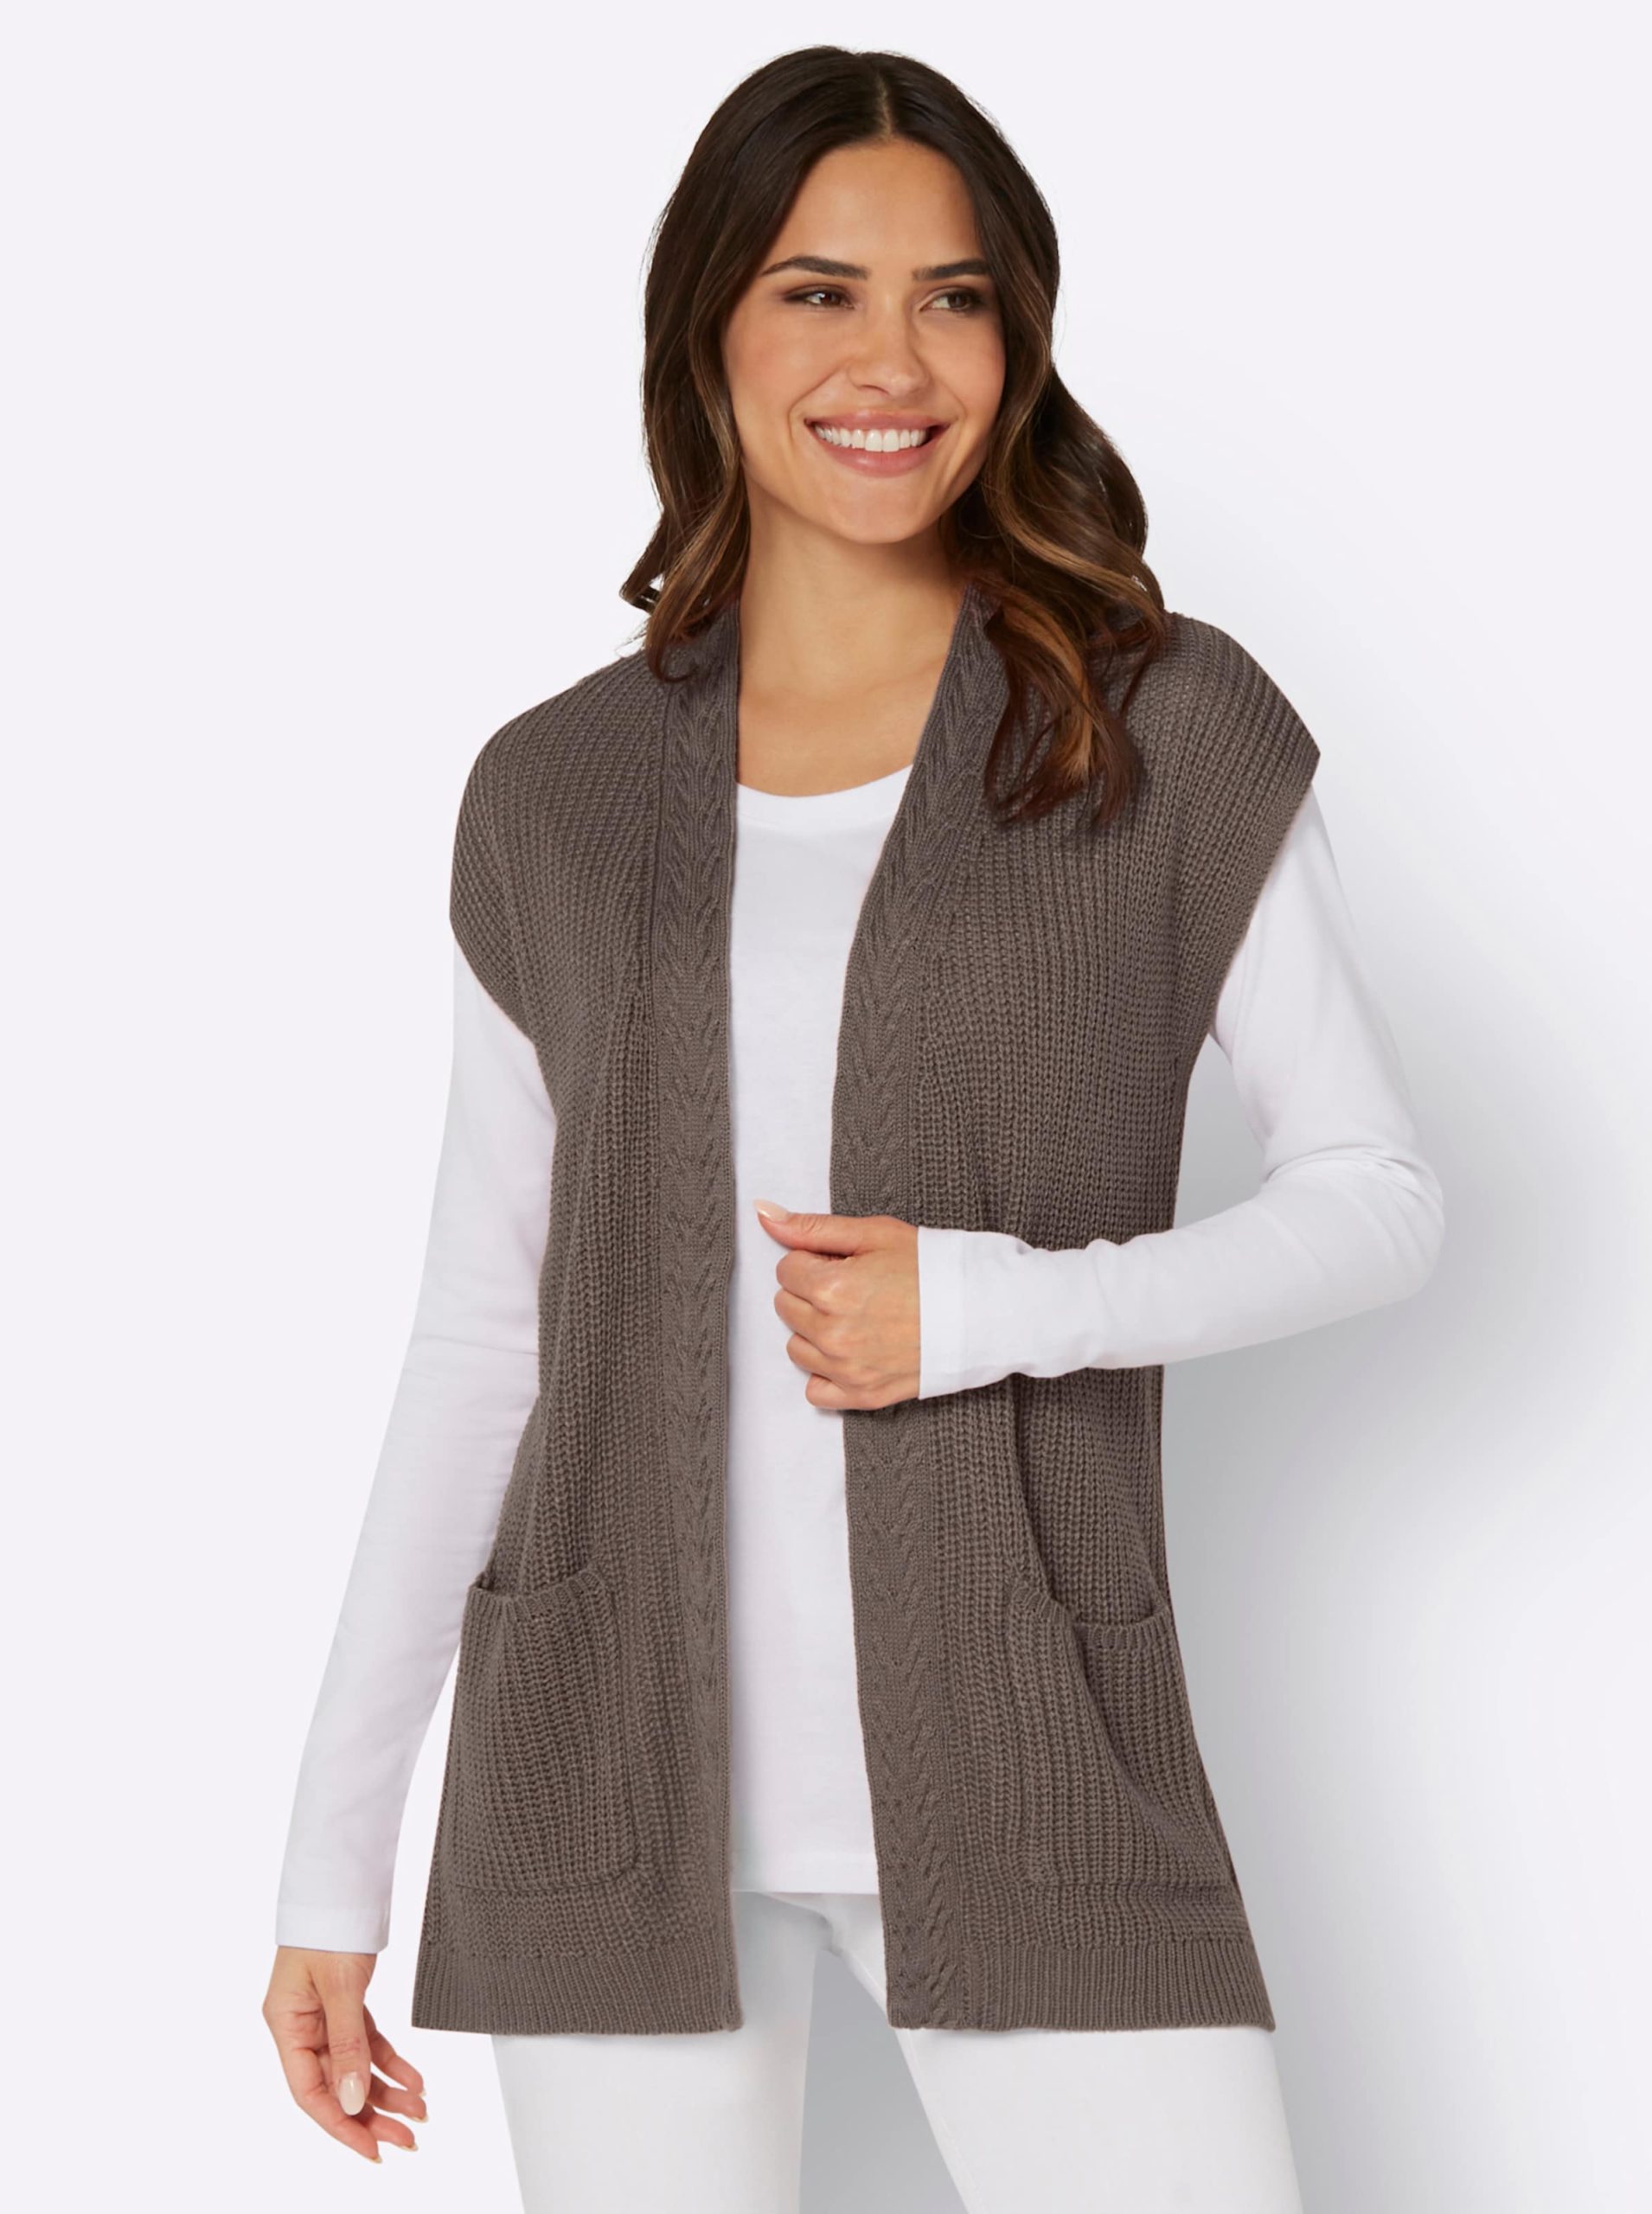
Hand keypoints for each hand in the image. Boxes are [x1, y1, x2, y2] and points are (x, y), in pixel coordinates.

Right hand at [264, 1945, 426, 2161]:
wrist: (342, 1880)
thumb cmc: (330, 1925)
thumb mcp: (340, 1988)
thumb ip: (347, 2046)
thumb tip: (353, 2101)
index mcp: (285, 2025)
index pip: (311, 2092)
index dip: (341, 2125)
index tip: (372, 2149)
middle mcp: (301, 2026)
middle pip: (336, 2086)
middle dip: (371, 2116)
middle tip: (407, 2139)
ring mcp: (323, 2016)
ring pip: (355, 2068)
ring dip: (387, 2092)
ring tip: (420, 2112)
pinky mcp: (345, 2004)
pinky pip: (367, 2044)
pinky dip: (391, 2062)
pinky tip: (414, 2079)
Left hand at [754, 1199, 920, 1408]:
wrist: (982, 1312)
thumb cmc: (933, 1268)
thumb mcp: (874, 1233)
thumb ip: (813, 1227)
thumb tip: (764, 1214)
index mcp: (832, 1289)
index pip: (786, 1269)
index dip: (814, 1261)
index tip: (843, 1263)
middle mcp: (833, 1333)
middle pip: (786, 1306)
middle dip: (811, 1292)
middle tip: (854, 1287)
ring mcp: (847, 1369)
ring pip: (796, 1347)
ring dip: (815, 1330)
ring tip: (856, 1317)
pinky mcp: (862, 1394)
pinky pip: (815, 1390)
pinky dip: (826, 1372)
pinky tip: (852, 1351)